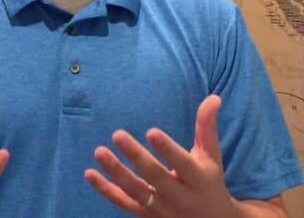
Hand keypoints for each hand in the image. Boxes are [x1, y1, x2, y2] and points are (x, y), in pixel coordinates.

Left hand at [85, 95, 238, 217]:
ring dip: (116, 172)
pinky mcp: (146, 216)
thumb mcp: (211, 157)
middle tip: (117, 134)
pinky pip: (123, 203)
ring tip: (99, 151)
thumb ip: (207, 128)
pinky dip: (106, 190)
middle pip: (156, 177)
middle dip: (136, 156)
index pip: (183, 164)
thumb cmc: (208, 182)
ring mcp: (161, 209)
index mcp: (198, 179)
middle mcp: (180, 197)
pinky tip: (90, 173)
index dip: (168, 149)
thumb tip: (213, 98)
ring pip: (136, 192)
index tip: (151, 131)